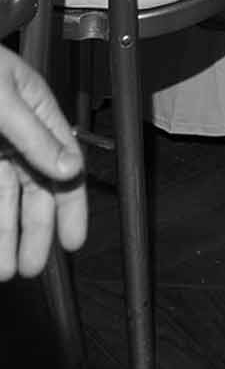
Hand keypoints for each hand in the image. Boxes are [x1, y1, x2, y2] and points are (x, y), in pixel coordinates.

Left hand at [0, 50, 86, 279]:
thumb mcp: (4, 100)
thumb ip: (36, 135)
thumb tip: (69, 166)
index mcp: (36, 109)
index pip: (62, 162)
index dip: (70, 204)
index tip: (74, 238)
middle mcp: (16, 132)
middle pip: (34, 188)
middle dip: (35, 229)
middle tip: (31, 266)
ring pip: (5, 198)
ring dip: (7, 234)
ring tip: (7, 268)